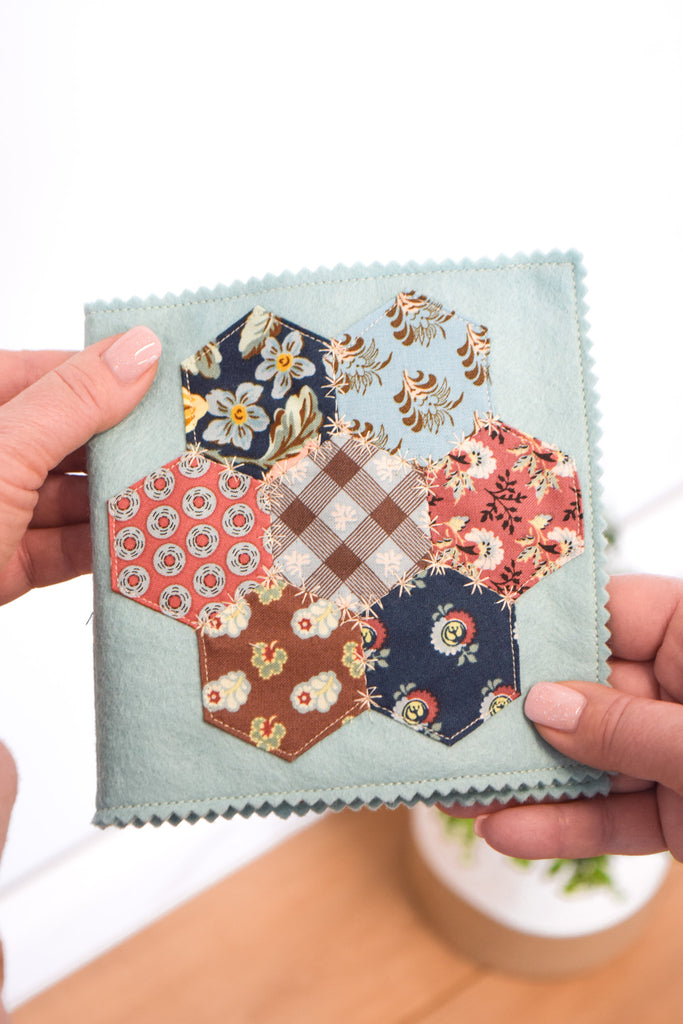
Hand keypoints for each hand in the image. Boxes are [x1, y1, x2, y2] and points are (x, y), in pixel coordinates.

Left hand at [0, 327, 160, 603]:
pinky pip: (60, 549)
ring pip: (67, 498)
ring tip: (185, 498)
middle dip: (125, 448)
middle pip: (65, 438)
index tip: (177, 383)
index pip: (50, 373)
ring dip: (121, 504)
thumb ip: (72, 402)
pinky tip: (146, 545)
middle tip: (193, 446)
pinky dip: (103, 550)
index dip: (114, 376)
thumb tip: (139, 349)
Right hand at [466, 574, 682, 860]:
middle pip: (582, 694)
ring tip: (454, 789)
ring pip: (586, 761)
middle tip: (448, 720)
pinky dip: (561, 827)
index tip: (476, 632)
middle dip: (517, 716)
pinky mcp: (676, 813)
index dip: (544, 625)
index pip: (608, 616)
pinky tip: (505, 831)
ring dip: (523, 781)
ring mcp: (673, 753)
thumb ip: (623, 725)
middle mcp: (678, 688)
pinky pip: (610, 817)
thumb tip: (542, 706)